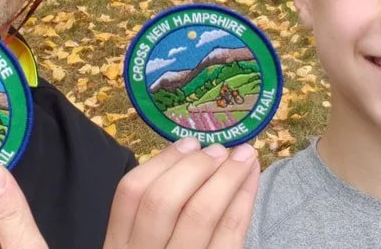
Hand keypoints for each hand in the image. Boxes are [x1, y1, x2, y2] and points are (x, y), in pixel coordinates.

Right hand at [103, 137, 259, 248]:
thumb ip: (150, 221)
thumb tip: (188, 161)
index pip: (129, 194)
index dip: (162, 162)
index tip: (189, 143)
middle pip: (162, 200)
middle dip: (196, 166)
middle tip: (220, 149)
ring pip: (199, 216)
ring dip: (226, 178)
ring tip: (244, 157)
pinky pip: (229, 238)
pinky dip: (242, 204)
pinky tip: (250, 185)